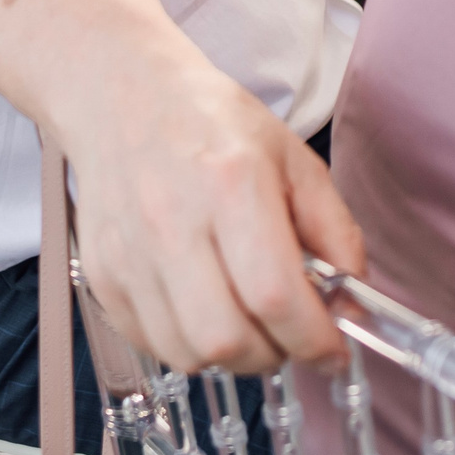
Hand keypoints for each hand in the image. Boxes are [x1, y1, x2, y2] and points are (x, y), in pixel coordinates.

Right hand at [0, 0, 364, 377]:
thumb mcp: (293, 158)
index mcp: (232, 182)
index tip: (334, 349)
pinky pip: (152, 344)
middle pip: (226, 338)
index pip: (275, 294)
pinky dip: (187, 344)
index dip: (314, 338)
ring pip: (187, 354)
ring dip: (230, 355)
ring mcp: (129, 253)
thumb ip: (334, 230)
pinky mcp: (101, 275)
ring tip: (245, 318)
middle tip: (287, 334)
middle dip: (272, 354)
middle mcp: (172, 220)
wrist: (123, 99)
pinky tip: (203, 306)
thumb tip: (353, 301)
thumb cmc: (211, 124)